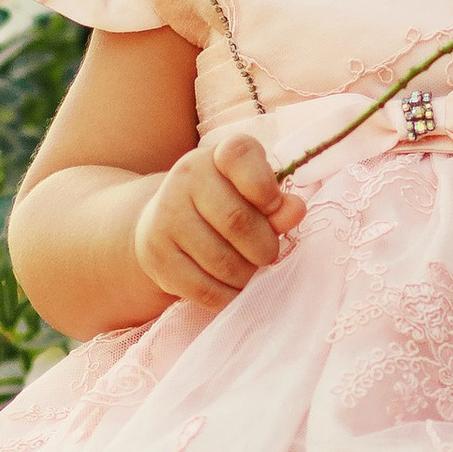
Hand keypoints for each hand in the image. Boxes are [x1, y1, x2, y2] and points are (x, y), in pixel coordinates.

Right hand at [133, 129, 305, 308]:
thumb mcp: (251, 195)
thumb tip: (295, 211)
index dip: (266, 188)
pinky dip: (228, 295)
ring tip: (247, 269)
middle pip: (238, 221)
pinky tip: (230, 286)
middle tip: (267, 253)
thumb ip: (278, 203)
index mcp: (216, 156)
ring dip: (247, 275)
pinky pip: (206, 290)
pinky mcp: (157, 257)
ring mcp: (165, 218)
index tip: (273, 207)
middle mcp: (185, 179)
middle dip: (264, 248)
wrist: (161, 225)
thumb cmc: (222, 206)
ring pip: (224, 263)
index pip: (240, 155)